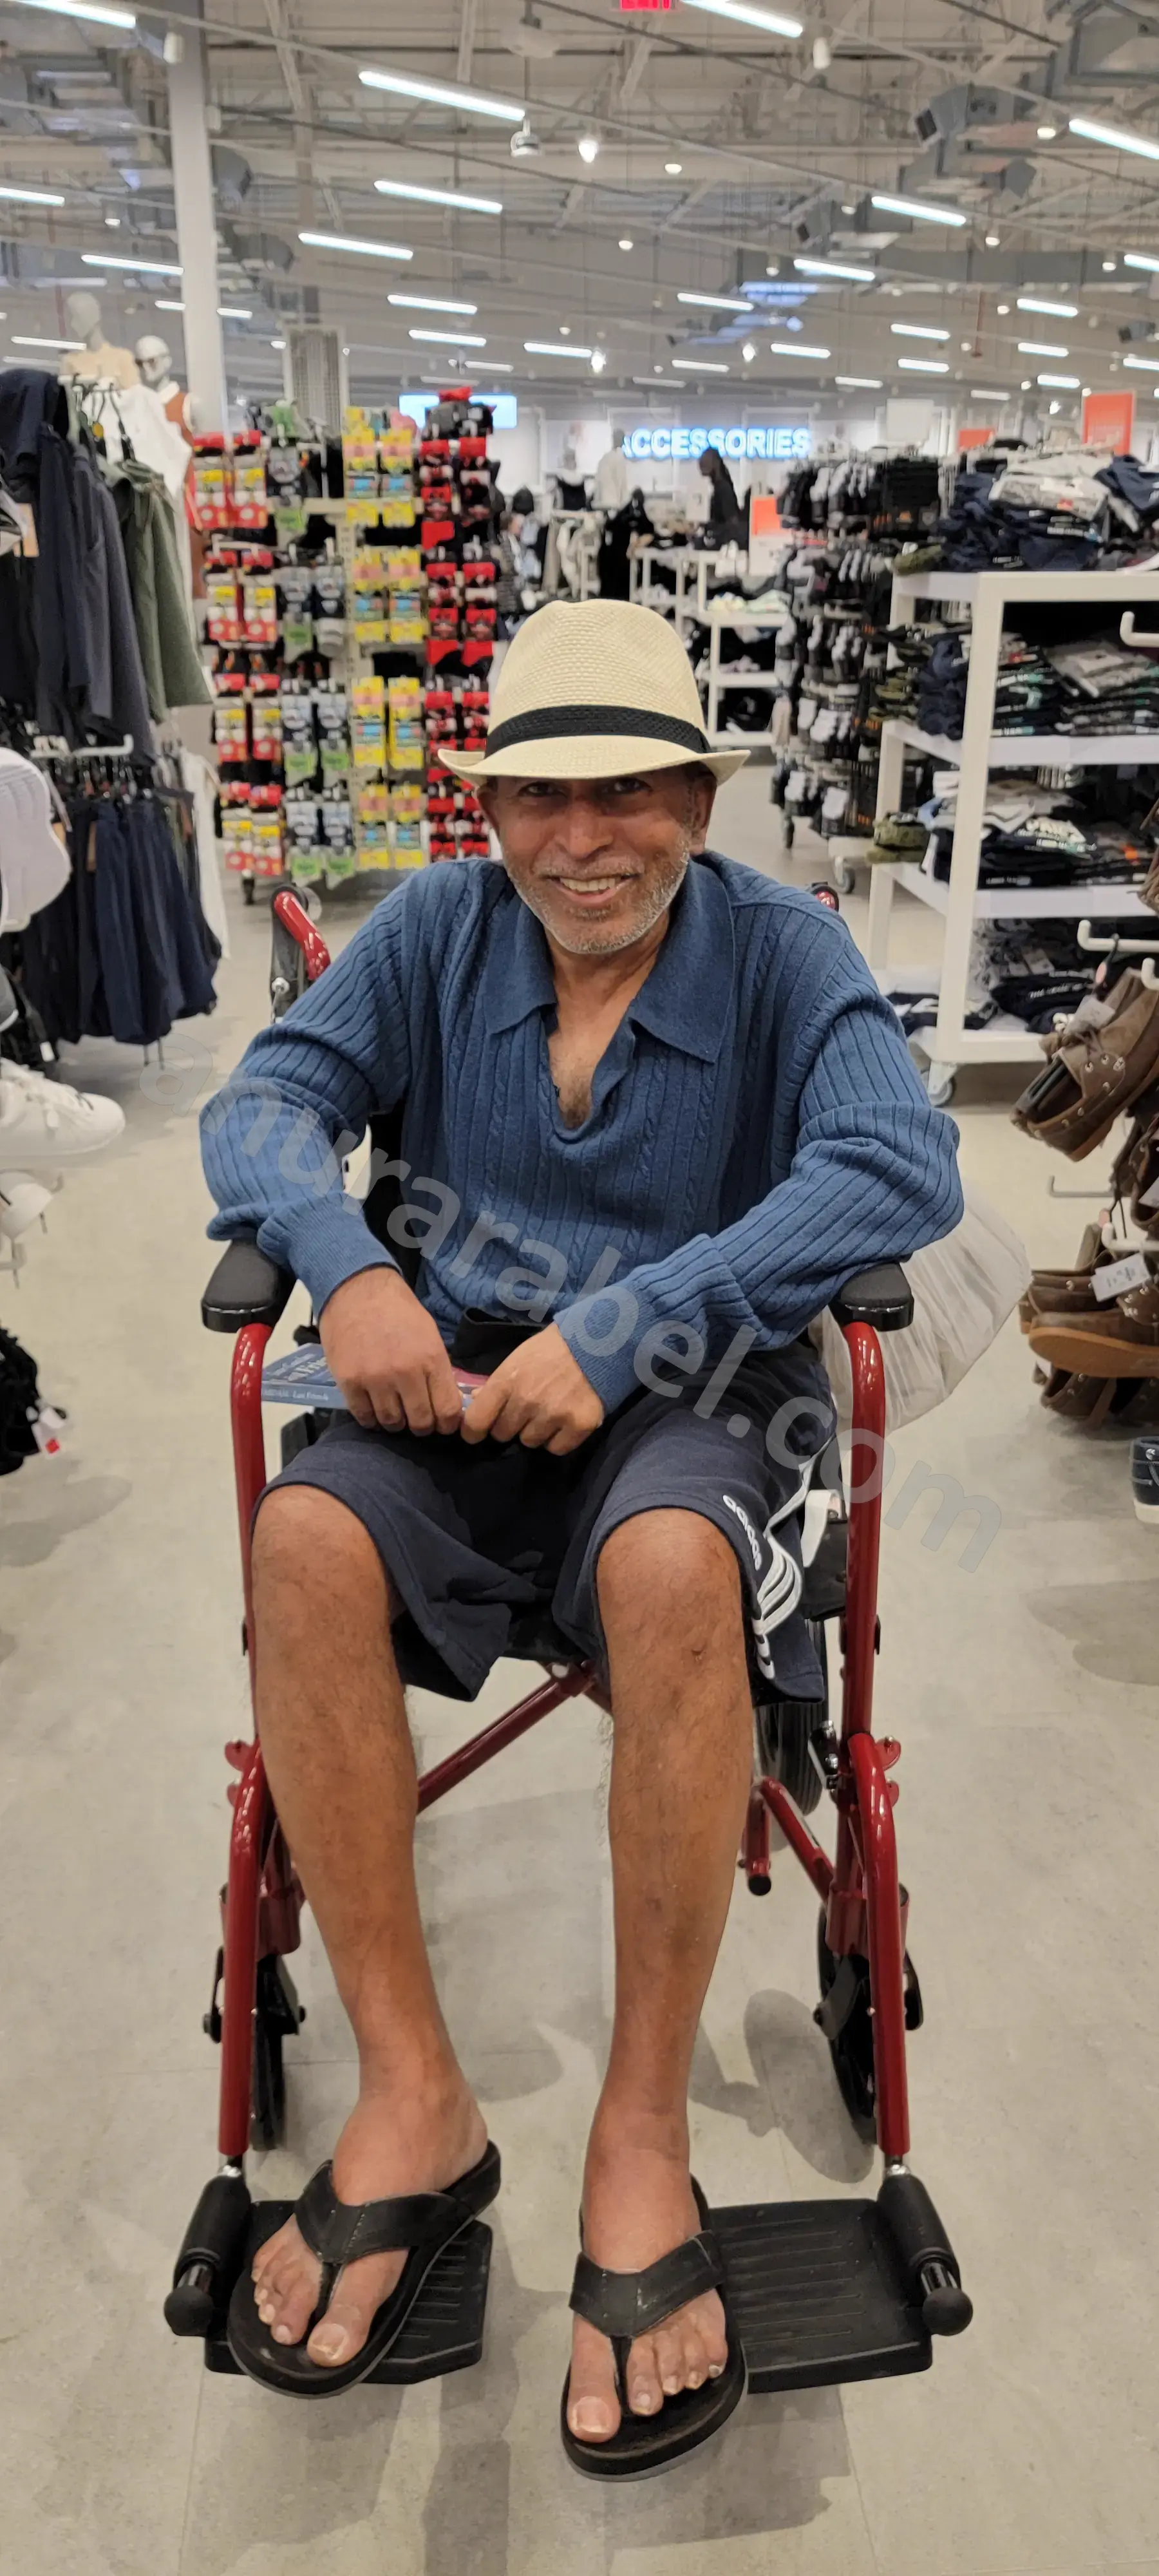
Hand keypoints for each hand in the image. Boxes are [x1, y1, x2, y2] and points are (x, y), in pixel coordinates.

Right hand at [318, 1268, 462, 1435]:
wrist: (357, 1290)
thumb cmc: (398, 1310)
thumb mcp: (430, 1335)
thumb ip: (439, 1370)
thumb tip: (448, 1403)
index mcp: (431, 1359)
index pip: (448, 1410)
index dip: (447, 1424)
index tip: (442, 1424)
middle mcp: (405, 1373)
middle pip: (420, 1423)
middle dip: (422, 1426)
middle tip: (417, 1419)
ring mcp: (375, 1379)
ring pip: (392, 1423)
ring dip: (396, 1423)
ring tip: (394, 1412)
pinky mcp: (349, 1382)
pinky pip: (364, 1416)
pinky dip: (371, 1419)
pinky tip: (374, 1409)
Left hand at [459, 1324, 604, 1454]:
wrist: (598, 1342)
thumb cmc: (552, 1349)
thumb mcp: (518, 1358)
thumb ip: (498, 1383)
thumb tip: (479, 1401)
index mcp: (507, 1382)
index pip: (476, 1421)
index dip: (473, 1431)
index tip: (476, 1433)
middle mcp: (527, 1401)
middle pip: (502, 1434)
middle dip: (509, 1425)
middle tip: (524, 1412)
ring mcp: (553, 1415)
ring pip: (529, 1442)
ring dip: (535, 1432)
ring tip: (548, 1413)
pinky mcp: (578, 1426)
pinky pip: (556, 1448)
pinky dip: (558, 1439)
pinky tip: (563, 1421)